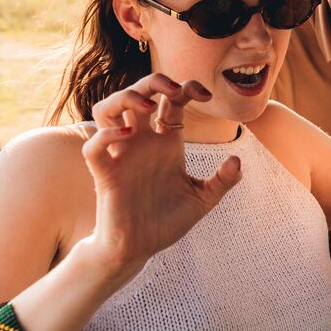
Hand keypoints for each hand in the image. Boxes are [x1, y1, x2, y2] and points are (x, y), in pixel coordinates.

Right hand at [82, 73, 242, 274]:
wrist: (140, 248)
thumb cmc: (168, 221)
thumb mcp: (203, 199)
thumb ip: (222, 180)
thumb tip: (237, 160)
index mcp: (166, 142)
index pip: (171, 101)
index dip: (186, 88)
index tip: (205, 94)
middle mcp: (142, 142)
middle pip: (138, 94)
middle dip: (154, 81)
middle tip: (173, 89)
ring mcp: (121, 155)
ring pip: (106, 110)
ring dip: (124, 99)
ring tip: (147, 108)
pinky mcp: (104, 175)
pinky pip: (93, 147)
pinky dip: (105, 135)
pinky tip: (127, 135)